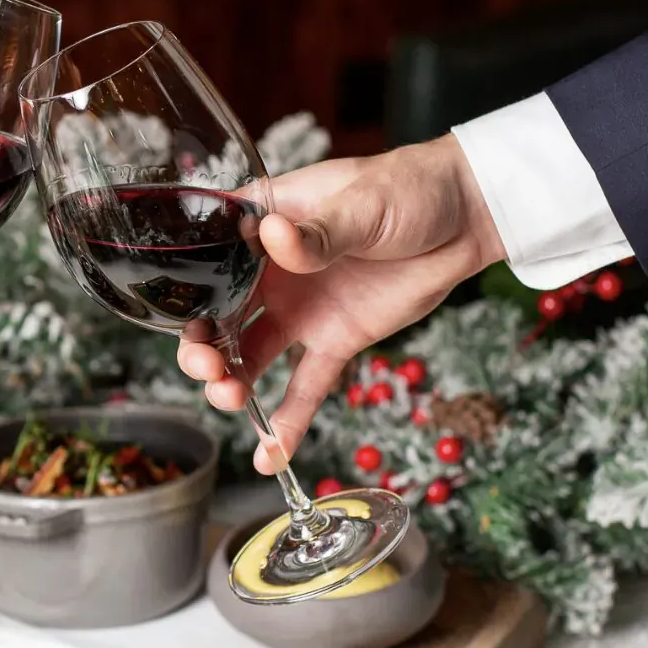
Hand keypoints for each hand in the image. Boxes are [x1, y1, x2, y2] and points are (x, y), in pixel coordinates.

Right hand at [176, 135, 503, 472]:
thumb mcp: (361, 203)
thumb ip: (318, 232)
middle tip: (207, 364)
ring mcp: (300, 309)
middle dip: (201, 344)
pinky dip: (286, 423)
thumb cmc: (408, 189)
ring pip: (248, 354)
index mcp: (264, 221)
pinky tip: (269, 458)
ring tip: (230, 399)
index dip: (184, 285)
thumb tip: (274, 238)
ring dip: (230, 381)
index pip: (207, 254)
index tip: (179, 309)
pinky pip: (304, 387)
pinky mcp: (334, 342)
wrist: (467, 220)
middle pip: (216, 313)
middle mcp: (270, 270)